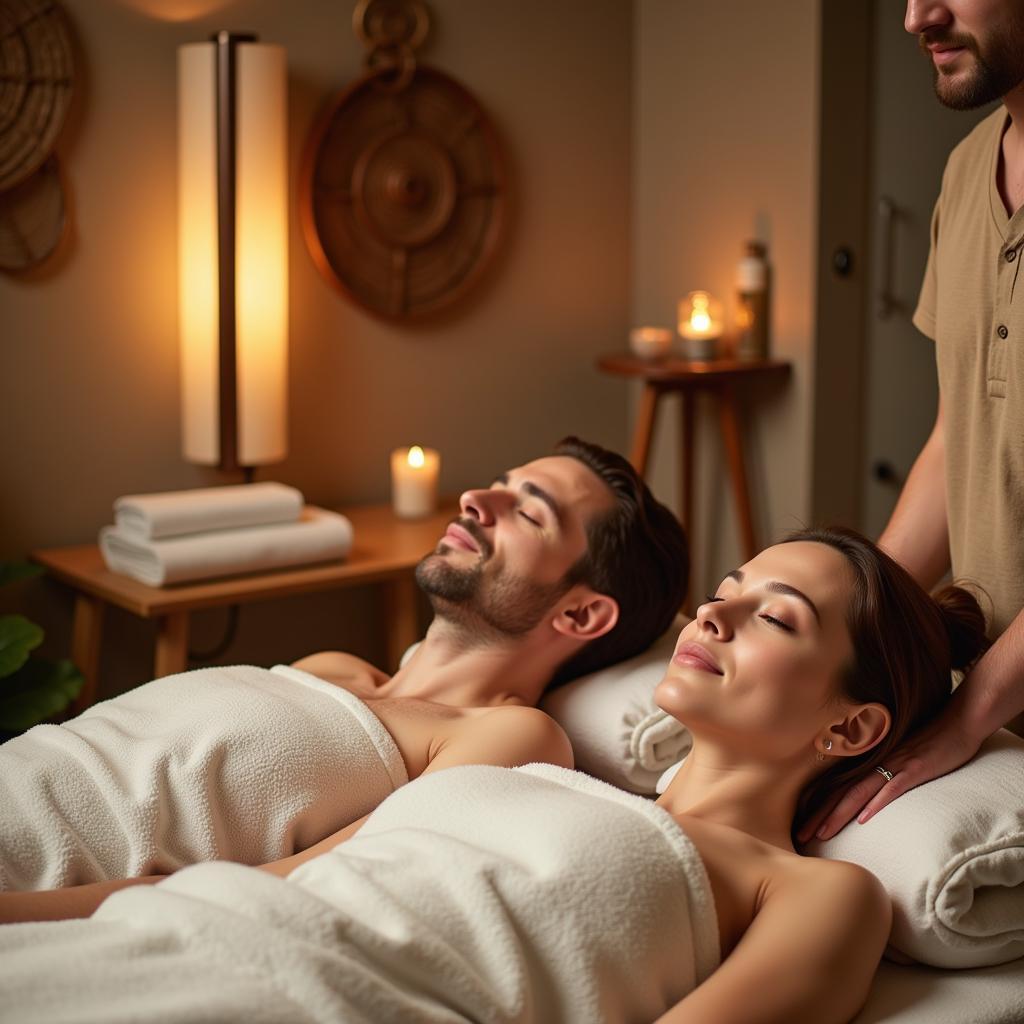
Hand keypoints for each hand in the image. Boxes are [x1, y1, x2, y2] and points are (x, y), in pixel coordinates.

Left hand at [797, 705, 982, 842]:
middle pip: (841, 792)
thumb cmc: (932, 741)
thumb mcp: (901, 757)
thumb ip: (884, 772)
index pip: (838, 788)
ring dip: (838, 814)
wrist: (959, 722)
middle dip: (819, 816)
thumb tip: (869, 795)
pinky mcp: (915, 768)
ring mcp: (895, 765)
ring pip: (859, 792)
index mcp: (872, 762)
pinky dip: (877, 803)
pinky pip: (893, 787)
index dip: (818, 807)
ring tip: (821, 833)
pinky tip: (864, 819)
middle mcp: (877, 763)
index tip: (802, 827)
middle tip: (799, 837)